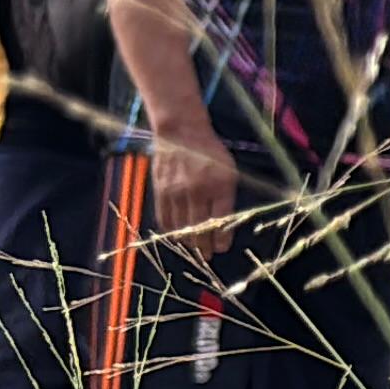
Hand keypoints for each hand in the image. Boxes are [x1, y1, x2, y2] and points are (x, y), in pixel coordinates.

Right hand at [152, 130, 237, 254]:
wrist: (181, 133)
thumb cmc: (210, 153)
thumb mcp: (229, 172)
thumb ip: (227, 198)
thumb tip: (224, 226)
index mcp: (219, 185)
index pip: (221, 220)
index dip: (221, 239)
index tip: (222, 248)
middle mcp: (197, 190)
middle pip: (199, 228)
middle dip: (204, 246)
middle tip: (208, 256)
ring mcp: (176, 191)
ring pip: (181, 226)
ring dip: (188, 241)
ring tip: (195, 248)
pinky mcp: (160, 190)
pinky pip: (164, 218)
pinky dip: (171, 230)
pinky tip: (177, 235)